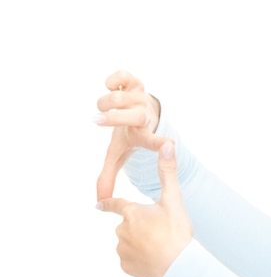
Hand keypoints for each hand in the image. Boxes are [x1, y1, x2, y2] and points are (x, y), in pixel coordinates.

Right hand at [95, 70, 168, 200]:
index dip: (158, 144)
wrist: (140, 109)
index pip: (152, 141)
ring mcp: (139, 98)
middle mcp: (143, 116)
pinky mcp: (133, 82)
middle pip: (136, 117)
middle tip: (97, 120)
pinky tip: (109, 85)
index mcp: (142, 134)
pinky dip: (115, 79)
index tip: (168, 144)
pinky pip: (125, 76)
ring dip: (107, 102)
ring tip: (102, 108)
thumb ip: (108, 176)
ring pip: (124, 97)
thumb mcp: (118, 154)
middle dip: (115, 118)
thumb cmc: (128, 134)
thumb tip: (99, 201)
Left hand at [98, 141, 192, 276]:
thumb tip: (168, 144)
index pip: (115, 204)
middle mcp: (122, 231)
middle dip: (141, 228)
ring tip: (160, 248)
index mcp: (131, 213)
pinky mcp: (127, 267)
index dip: (108, 204)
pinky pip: (132, 261)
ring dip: (141, 245)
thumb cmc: (176, 231)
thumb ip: (168, 172)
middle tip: (161, 233)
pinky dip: (142, 260)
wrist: (180, 265)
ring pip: (130, 244)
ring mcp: (123, 250)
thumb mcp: (174, 200)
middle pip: (129, 226)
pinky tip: (155, 261)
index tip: (99, 204)